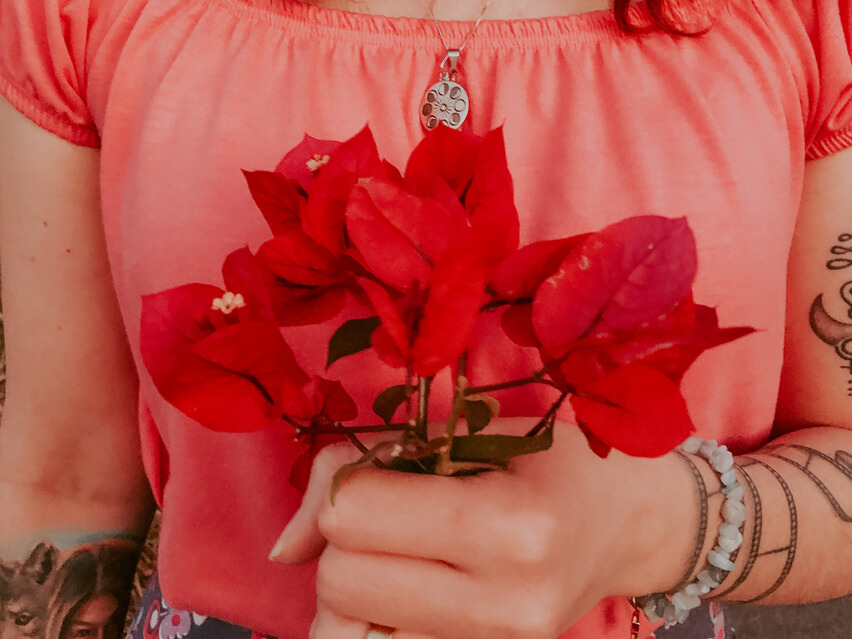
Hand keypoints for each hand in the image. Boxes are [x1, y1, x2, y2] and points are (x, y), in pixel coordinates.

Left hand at [270, 419, 693, 638]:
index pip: (353, 516)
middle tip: (394, 514)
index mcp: (509, 525)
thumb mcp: (473, 432)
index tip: (380, 471)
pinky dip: (374, 622)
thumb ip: (370, 467)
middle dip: (345, 541)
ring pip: (347, 635)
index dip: (348, 484)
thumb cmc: (554, 460)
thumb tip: (282, 549)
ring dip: (352, 591)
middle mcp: (505, 604)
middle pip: (341, 583)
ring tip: (398, 558)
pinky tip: (408, 591)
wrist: (629, 523)